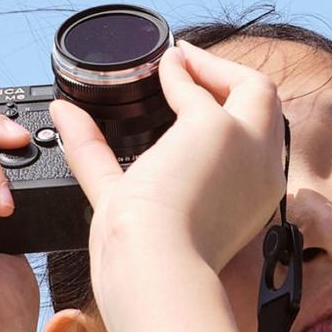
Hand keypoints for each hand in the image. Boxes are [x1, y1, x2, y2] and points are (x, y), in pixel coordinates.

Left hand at [52, 41, 285, 305]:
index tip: (189, 101)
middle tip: (190, 72)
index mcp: (244, 207)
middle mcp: (259, 180)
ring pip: (259, 92)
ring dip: (219, 70)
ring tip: (181, 60)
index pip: (249, 152)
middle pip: (267, 116)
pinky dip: (188, 69)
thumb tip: (64, 112)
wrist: (152, 271)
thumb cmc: (137, 258)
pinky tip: (165, 66)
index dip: (224, 121)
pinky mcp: (219, 130)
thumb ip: (92, 154)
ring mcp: (248, 152)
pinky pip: (212, 84)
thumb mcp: (115, 196)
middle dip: (232, 86)